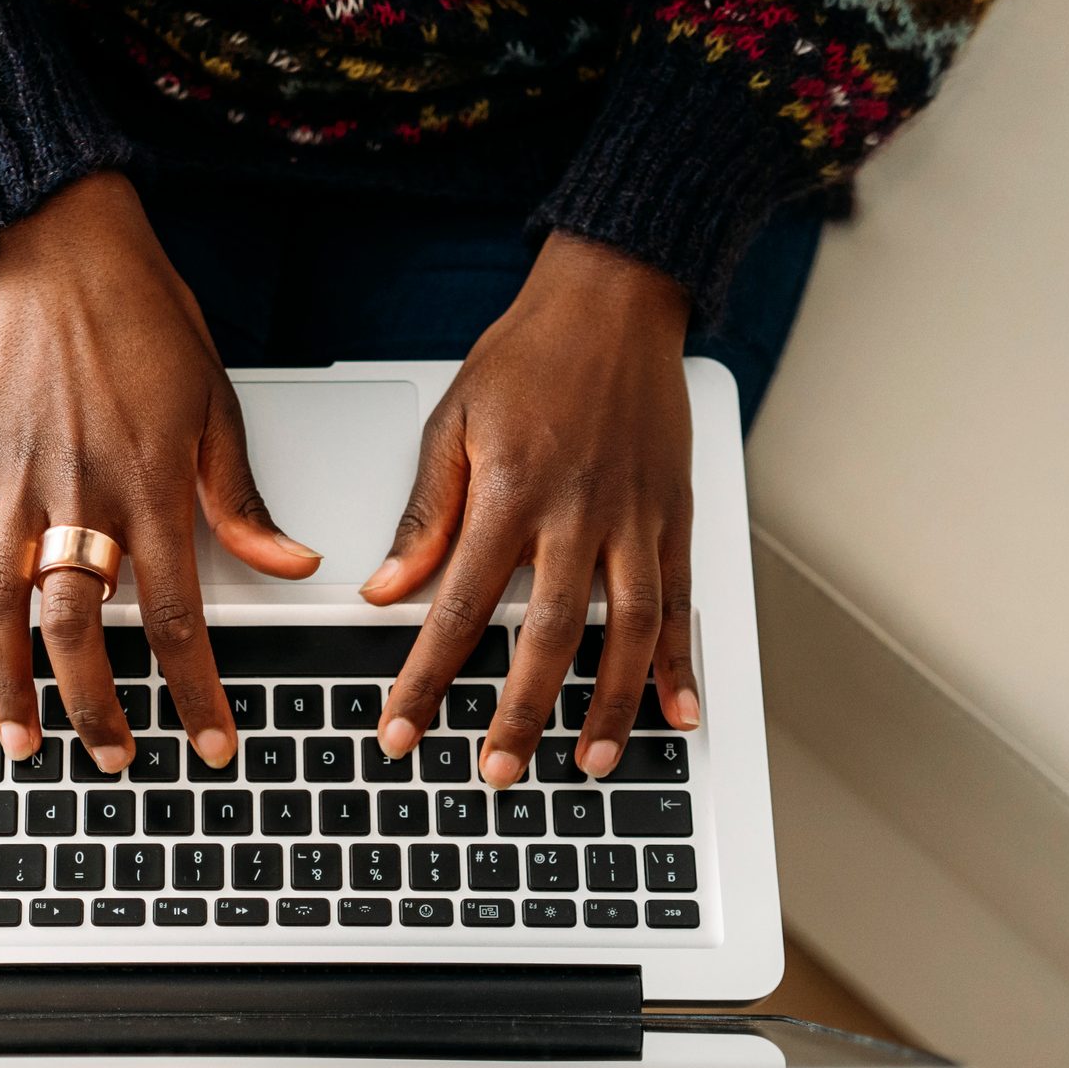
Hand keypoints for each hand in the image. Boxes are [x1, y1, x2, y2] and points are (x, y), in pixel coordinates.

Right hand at [0, 172, 319, 771]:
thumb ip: (242, 503)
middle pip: (82, 627)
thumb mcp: (219, 411)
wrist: (72, 251)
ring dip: (8, 680)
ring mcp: (19, 483)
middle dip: (96, 707)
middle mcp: (83, 496)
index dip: (197, 693)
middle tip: (113, 760)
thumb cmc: (149, 324)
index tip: (213, 744)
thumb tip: (291, 564)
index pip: (178, 618)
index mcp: (154, 488)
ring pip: (4, 604)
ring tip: (20, 739)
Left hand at [361, 233, 700, 789]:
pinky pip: (680, 601)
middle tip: (499, 771)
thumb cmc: (528, 356)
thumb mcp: (452, 425)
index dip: (427, 679)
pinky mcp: (675, 514)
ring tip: (590, 760)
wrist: (615, 296)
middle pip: (549, 636)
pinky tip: (676, 711)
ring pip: (627, 631)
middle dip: (521, 713)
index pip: (460, 608)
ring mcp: (636, 517)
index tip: (404, 731)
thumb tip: (388, 591)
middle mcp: (578, 512)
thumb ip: (425, 517)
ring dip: (609, 704)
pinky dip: (680, 661)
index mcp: (511, 492)